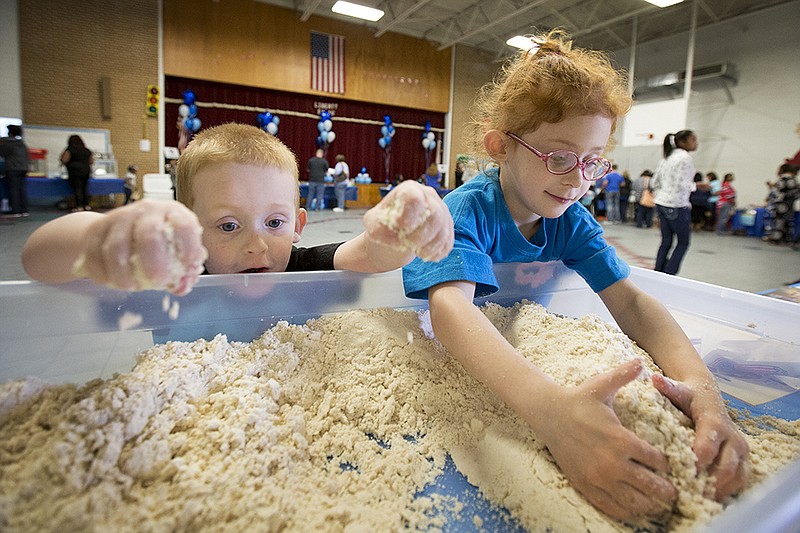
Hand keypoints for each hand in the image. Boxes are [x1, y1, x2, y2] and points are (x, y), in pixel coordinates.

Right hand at [73, 199, 206, 294]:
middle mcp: (147, 211)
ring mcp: (119, 217)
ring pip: (117, 247)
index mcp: (172, 213)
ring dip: (124, 273)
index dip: (189, 247)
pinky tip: (112, 282)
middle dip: (154, 262)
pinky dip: (103, 274)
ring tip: (132, 287)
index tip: (189, 267)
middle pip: (149, 233)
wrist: (116, 229)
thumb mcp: (174, 252)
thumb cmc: (155, 244)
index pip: (184, 225)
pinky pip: (95, 255)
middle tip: (157, 282)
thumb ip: (183, 273)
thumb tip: (181, 287)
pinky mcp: (96, 229)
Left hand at [364, 180, 453, 261]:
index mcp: (409, 190)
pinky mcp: (448, 228)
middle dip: (420, 235)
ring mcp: (441, 211)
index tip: (399, 227)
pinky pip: (448, 242)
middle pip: (435, 214)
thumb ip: (379, 228)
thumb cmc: (384, 225)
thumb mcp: (373, 224)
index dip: (408, 215)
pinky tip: (424, 254)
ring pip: (443, 230)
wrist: (393, 236)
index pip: (414, 198)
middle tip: (407, 243)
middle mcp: (429, 196)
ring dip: (428, 246)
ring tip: (415, 251)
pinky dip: (436, 252)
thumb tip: (394, 237)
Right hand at [536, 360, 676, 522]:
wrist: (547, 413)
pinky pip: (612, 508)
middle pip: (652, 486)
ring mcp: (599, 478)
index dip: (668, 464)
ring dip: (650, 505)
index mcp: (621, 439)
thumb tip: (640, 360)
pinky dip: (627, 512)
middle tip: (674, 491)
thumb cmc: (578, 399)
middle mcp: (612, 463)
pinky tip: (635, 510)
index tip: (672, 465)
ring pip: (635, 502)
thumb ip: (623, 375)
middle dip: (667, 491)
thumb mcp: (601, 385)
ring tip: (659, 504)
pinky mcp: (586, 486)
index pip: (658, 461)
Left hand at [652, 373, 749, 499]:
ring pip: (736, 476)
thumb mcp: (678, 390)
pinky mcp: (743, 458)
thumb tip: (655, 379)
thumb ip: (667, 387)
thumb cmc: (689, 395)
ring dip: (719, 490)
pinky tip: (710, 497)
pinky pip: (741, 479)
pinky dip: (728, 490)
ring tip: (699, 499)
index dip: (697, 460)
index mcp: (715, 421)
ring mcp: (739, 449)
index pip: (708, 445)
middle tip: (690, 493)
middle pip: (725, 466)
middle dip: (709, 481)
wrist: (708, 395)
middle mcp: (732, 436)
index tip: (684, 472)